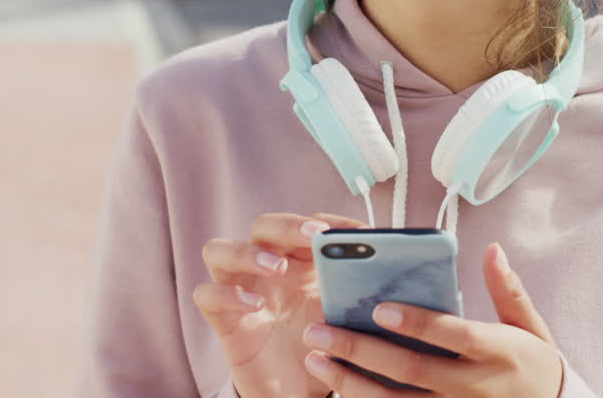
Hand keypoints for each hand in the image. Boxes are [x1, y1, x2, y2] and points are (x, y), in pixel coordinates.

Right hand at [194, 212, 367, 397]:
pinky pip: (207, 295)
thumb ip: (360, 293)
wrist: (298, 390)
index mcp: (302, 261)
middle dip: (289, 225)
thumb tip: (395, 268)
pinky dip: (226, 294)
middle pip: (264, 225)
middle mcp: (267, 268)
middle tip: (315, 236)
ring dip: (248, 252)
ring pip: (219, 250)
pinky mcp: (221, 318)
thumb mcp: (346, 321)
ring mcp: (239, 288)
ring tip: (277, 267)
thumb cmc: (322, 348)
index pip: (310, 224)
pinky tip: (253, 305)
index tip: (363, 233)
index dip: (334, 222)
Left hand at [299, 243, 563, 397]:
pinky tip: (336, 386)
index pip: (454, 335)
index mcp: (496, 352)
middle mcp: (473, 386)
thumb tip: (492, 249)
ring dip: (351, 381)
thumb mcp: (530, 327)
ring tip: (315, 358)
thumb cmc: (531, 365)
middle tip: (318, 331)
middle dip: (361, 350)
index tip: (379, 309)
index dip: (418, 324)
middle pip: (412, 370)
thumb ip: (508, 290)